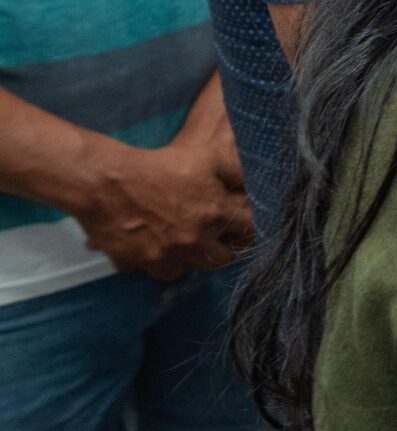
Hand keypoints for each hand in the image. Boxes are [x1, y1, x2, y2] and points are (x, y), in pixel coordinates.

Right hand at [71, 135, 251, 279]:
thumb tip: (256, 181)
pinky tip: (150, 246)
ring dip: (186, 259)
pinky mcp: (136, 264)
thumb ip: (236, 172)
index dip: (248, 227)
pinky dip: (152, 262)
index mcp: (215, 216)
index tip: (243, 224)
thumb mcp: (207, 159)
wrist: (106, 182)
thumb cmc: (160, 165)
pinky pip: (149, 272)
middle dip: (220, 248)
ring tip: (180, 242)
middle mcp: (194, 243)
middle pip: (221, 259)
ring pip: (185, 271)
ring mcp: (165, 257)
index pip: (250, 232)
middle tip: (213, 236)